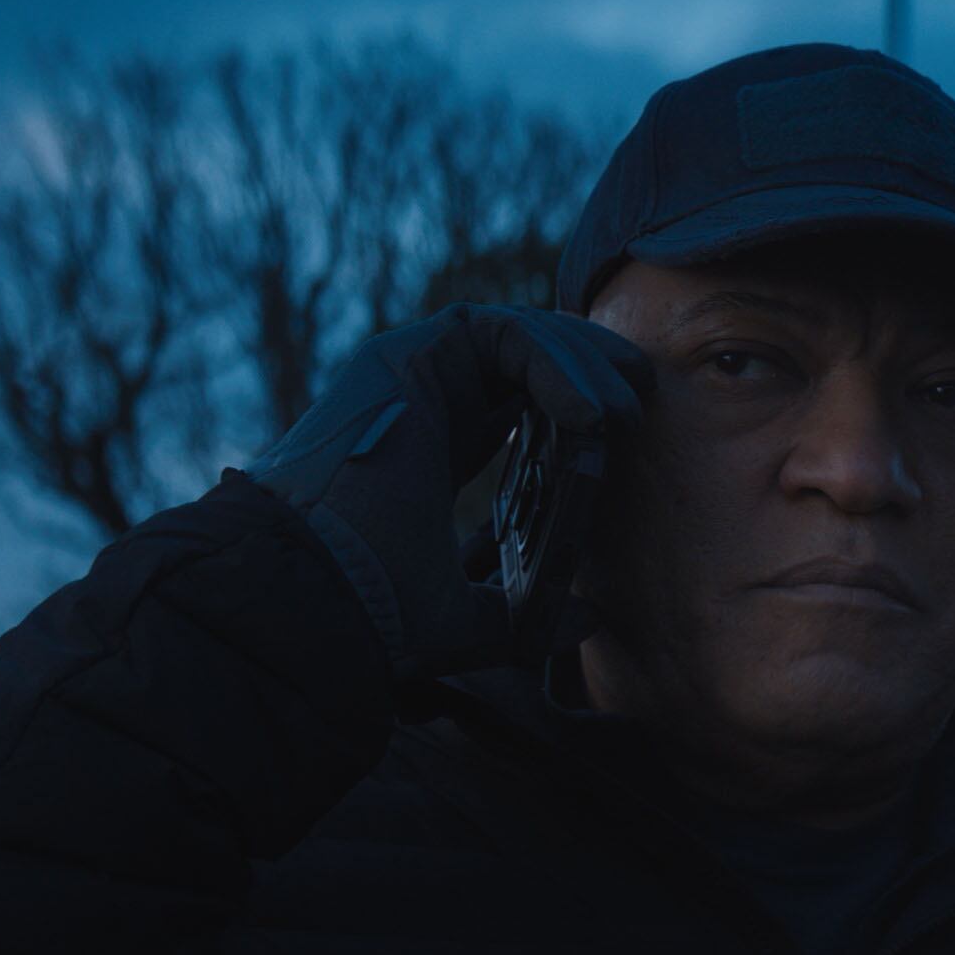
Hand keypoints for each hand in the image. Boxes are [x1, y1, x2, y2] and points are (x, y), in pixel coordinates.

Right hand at [248, 304, 649, 684]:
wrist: (315, 593)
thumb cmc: (374, 609)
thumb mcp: (466, 620)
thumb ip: (523, 618)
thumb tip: (587, 620)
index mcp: (430, 453)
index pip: (513, 403)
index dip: (572, 404)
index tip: (618, 432)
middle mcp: (418, 405)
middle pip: (522, 356)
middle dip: (589, 366)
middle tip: (638, 399)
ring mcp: (406, 376)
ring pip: (516, 335)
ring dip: (579, 363)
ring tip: (618, 414)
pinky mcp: (400, 357)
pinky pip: (499, 334)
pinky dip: (551, 361)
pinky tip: (585, 414)